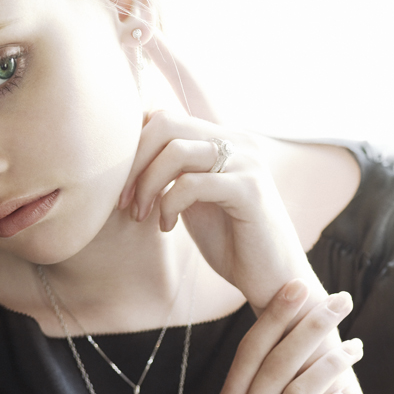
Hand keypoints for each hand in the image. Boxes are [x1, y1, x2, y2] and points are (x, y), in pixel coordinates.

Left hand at [118, 110, 314, 311]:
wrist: (272, 277)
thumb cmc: (230, 241)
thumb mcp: (193, 199)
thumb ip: (171, 173)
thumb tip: (127, 158)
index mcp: (222, 138)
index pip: (164, 116)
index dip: (133, 147)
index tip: (120, 186)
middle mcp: (237, 140)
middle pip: (166, 122)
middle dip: (133, 163)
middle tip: (123, 201)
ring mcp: (247, 162)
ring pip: (176, 150)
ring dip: (147, 185)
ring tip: (141, 215)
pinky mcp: (250, 190)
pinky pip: (192, 184)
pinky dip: (168, 205)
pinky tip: (167, 227)